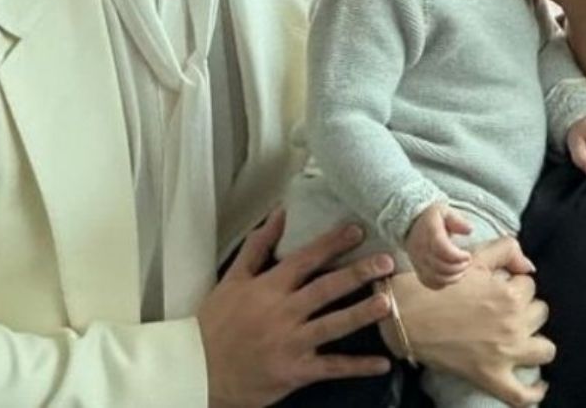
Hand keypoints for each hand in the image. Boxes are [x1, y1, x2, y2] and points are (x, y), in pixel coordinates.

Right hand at [199, 209, 396, 407]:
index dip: (332, 243)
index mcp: (268, 288)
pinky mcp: (295, 371)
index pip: (305, 259)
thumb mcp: (231, 280)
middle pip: (326, 288)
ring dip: (361, 314)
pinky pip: (331, 368)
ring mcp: (290, 343)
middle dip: (358, 273)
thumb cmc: (215, 324)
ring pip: (332, 325)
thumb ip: (257, 247)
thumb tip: (279, 214)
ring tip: (388, 303)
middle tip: (386, 262)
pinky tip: (383, 364)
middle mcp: (283, 313)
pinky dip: (357, 367)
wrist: (198, 369)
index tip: (358, 230)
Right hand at [388, 237, 553, 406]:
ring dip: (536, 341)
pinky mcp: (491, 377)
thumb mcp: (472, 259)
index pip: (529, 286)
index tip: (500, 287)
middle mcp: (512, 324)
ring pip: (544, 350)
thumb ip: (505, 250)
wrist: (405, 316)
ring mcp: (505, 354)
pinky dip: (534, 392)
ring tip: (523, 338)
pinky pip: (523, 394)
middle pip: (540, 313)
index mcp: (509, 294)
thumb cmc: (436, 286)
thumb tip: (529, 266)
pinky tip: (538, 385)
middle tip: (505, 309)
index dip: (515, 284)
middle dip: (526, 308)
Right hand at [405, 203, 473, 288]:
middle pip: (441, 267)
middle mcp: (421, 249)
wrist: (411, 225)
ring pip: (437, 278)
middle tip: (467, 261)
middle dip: (459, 267)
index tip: (467, 255)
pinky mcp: (418, 270)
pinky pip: (430, 283)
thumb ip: (457, 220)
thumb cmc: (432, 218)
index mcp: (429, 233)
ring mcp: (418, 262)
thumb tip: (470, 230)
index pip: (443, 250)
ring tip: (462, 269)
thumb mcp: (444, 212)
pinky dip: (443, 283)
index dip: (458, 256)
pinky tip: (451, 275)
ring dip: (454, 277)